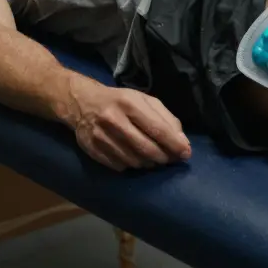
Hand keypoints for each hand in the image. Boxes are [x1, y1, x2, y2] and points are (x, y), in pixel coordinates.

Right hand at [62, 77, 191, 171]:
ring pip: (134, 161)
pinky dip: (132, 166)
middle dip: (164, 157)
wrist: (82, 102)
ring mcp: (101, 137)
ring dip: (149, 163)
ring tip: (154, 158)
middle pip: (146, 148)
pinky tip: (135, 158)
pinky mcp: (92, 150)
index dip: (174, 144)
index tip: (186, 153)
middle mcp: (113, 120)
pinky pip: (120, 166)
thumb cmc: (120, 100)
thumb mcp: (144, 100)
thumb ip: (166, 118)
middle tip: (171, 159)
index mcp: (129, 103)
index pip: (157, 129)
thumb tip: (182, 142)